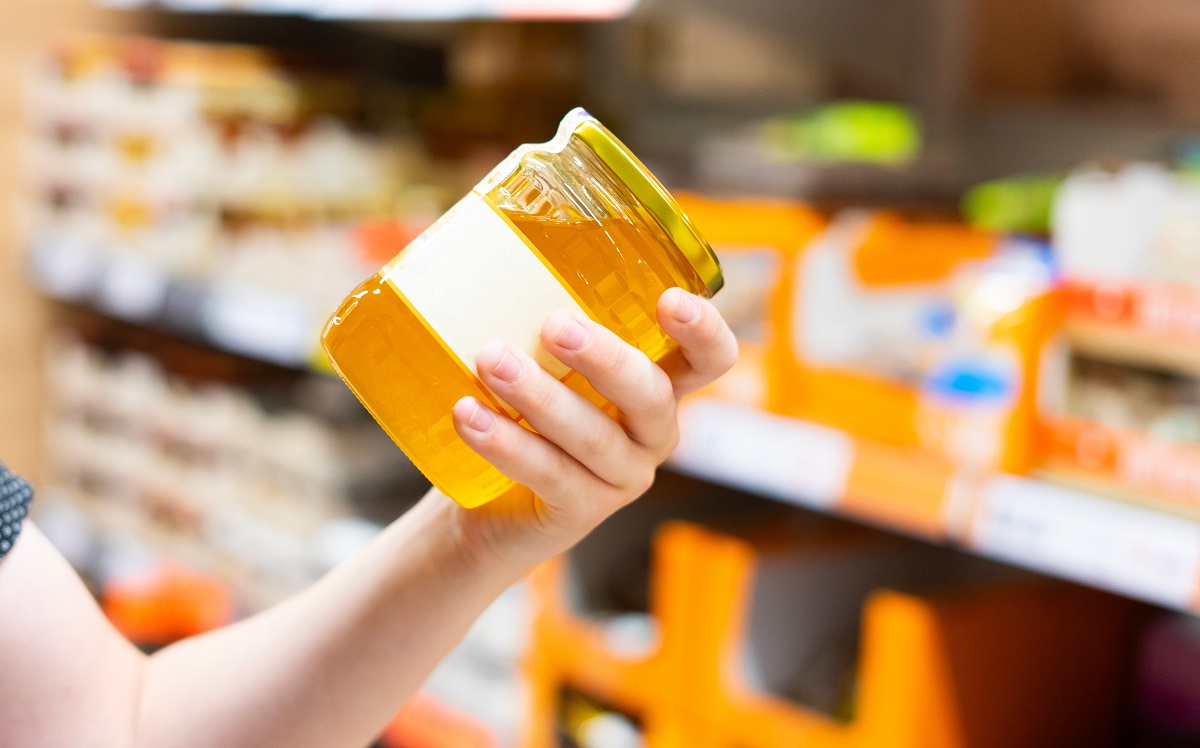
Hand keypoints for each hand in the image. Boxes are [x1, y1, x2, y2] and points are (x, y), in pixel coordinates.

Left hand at [438, 287, 737, 573]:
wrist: (485, 510)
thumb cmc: (519, 414)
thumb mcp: (537, 362)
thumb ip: (533, 313)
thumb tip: (475, 228)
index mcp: (656, 385)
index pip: (709, 359)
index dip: (704, 331)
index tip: (669, 300)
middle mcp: (651, 432)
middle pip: (650, 395)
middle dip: (606, 358)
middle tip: (555, 324)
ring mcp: (621, 478)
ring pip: (593, 436)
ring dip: (539, 395)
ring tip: (490, 360)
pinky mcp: (581, 512)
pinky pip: (550, 475)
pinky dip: (507, 443)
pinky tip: (469, 416)